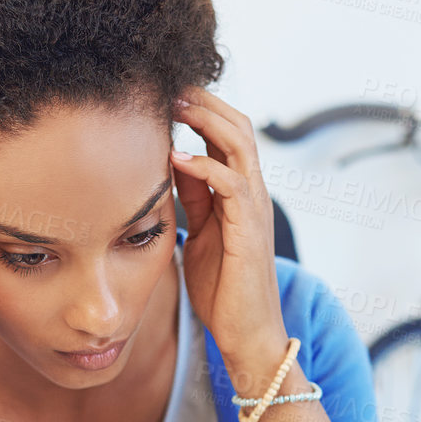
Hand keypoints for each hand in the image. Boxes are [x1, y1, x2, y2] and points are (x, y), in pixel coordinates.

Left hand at [170, 87, 290, 380]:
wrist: (247, 334)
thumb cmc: (223, 290)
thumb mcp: (199, 234)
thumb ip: (191, 200)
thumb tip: (169, 166)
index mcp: (240, 194)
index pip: (227, 135)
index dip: (200, 109)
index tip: (166, 94)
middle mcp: (252, 194)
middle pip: (237, 126)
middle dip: (204, 102)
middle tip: (169, 86)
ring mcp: (254, 210)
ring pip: (240, 144)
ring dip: (206, 120)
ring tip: (174, 105)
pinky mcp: (249, 230)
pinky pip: (231, 183)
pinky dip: (204, 165)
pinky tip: (175, 159)